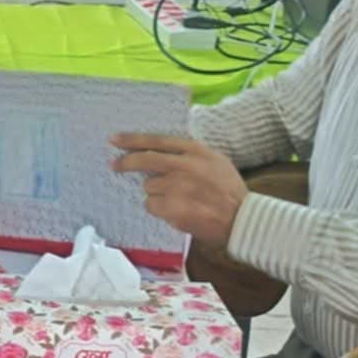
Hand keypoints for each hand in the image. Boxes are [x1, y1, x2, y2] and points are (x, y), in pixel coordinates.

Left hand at [109, 134, 249, 247]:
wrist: (243, 218)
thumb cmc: (228, 189)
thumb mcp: (215, 161)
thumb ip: (189, 153)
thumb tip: (158, 150)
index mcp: (196, 151)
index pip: (158, 140)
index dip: (133, 139)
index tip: (115, 139)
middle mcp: (185, 166)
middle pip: (145, 159)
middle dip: (126, 162)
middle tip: (114, 165)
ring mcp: (178, 188)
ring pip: (148, 187)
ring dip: (155, 194)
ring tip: (177, 200)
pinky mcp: (174, 208)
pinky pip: (152, 206)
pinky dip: (159, 209)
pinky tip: (177, 211)